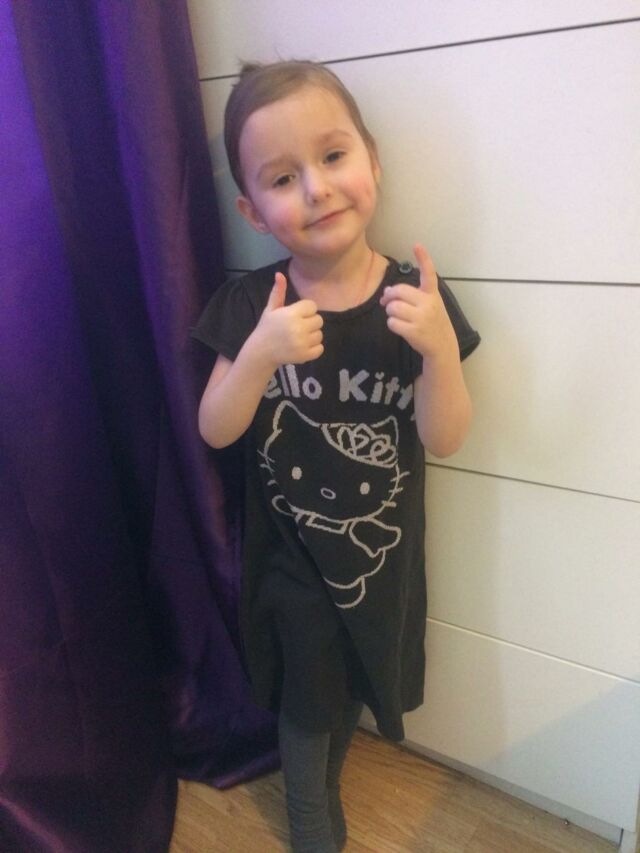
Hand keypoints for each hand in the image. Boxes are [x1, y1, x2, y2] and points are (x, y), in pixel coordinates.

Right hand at [254, 272, 323, 366]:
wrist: (261, 352)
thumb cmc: (267, 327)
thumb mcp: (271, 309)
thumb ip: (278, 292)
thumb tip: (279, 274)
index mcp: (291, 314)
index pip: (312, 306)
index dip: (305, 310)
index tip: (296, 316)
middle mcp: (298, 328)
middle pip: (319, 320)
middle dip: (310, 323)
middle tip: (297, 327)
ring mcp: (302, 343)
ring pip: (320, 334)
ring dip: (312, 335)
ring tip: (299, 337)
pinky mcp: (305, 356)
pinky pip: (320, 348)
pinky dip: (314, 348)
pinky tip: (302, 346)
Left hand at [380, 244, 456, 358]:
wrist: (442, 346)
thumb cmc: (432, 322)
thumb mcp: (429, 305)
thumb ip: (410, 296)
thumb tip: (387, 291)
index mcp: (432, 294)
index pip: (428, 273)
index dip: (423, 258)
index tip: (417, 245)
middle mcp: (428, 303)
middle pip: (399, 291)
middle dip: (389, 296)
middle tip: (387, 302)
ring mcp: (422, 318)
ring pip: (393, 307)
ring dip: (390, 311)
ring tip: (397, 316)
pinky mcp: (414, 331)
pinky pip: (392, 322)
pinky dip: (392, 324)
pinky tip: (400, 327)